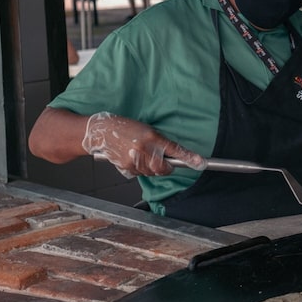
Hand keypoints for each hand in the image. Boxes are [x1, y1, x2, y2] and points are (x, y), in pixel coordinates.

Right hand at [81, 112, 206, 178]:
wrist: (101, 132)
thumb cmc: (126, 128)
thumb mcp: (147, 129)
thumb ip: (160, 142)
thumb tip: (172, 155)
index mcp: (152, 137)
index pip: (174, 149)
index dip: (188, 157)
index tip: (200, 163)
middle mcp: (144, 149)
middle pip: (163, 168)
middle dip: (166, 167)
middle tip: (161, 160)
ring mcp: (134, 160)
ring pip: (152, 172)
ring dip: (151, 168)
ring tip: (142, 154)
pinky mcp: (126, 167)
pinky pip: (141, 173)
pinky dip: (141, 169)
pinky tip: (133, 158)